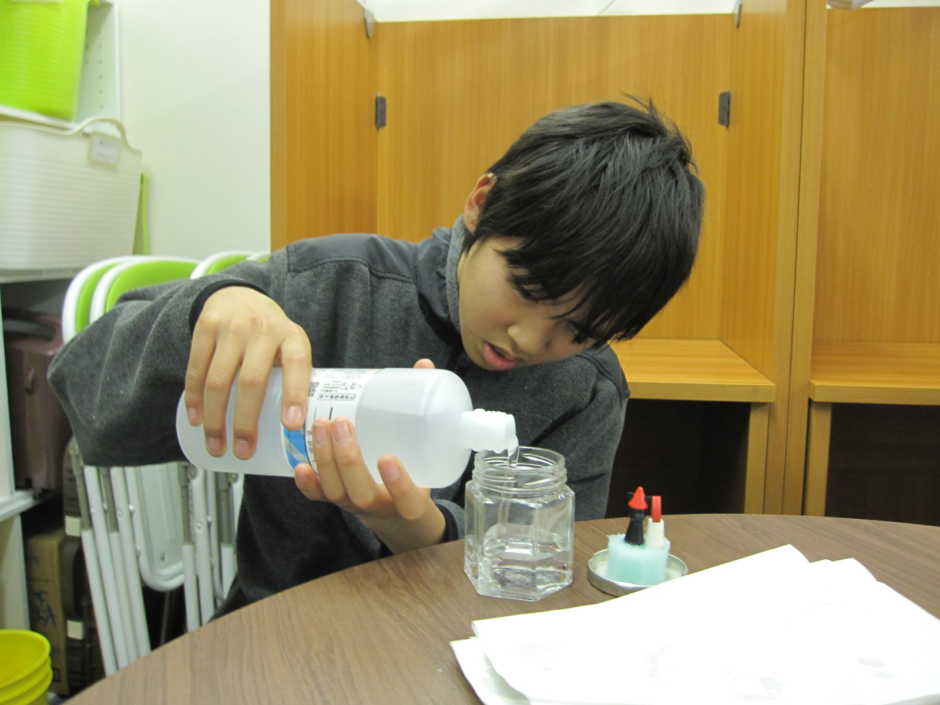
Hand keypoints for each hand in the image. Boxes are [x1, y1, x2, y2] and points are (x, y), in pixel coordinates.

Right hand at [184, 286, 311, 459]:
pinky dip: (195, 400)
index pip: (298, 365)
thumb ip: (293, 377)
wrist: (239, 296)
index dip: (295, 395)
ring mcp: (232, 327)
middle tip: (243, 450)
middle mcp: (263, 329)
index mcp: (292, 337)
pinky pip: (196, 370)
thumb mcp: (290, 346)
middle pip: (252, 381)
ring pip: (219, 381)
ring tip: (216, 445)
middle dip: (245, 422)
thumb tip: (297, 429)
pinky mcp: (205, 328)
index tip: (292, 425)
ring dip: (215, 419)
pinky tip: (197, 420)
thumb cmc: (270, 333)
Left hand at [293, 358, 445, 552]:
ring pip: (336, 491)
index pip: (409, 501)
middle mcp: (382, 507)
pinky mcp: (338, 502)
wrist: (398, 517)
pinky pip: (319, 497)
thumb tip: (423, 366)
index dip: (398, 484)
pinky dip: (307, 483)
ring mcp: (356, 506)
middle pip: (362, 493)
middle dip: (348, 460)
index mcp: (412, 502)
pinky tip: (299, 464)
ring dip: (325, 460)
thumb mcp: (429, 454)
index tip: (388, 458)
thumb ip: (425, 411)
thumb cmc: (416, 477)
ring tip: (319, 425)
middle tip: (340, 424)